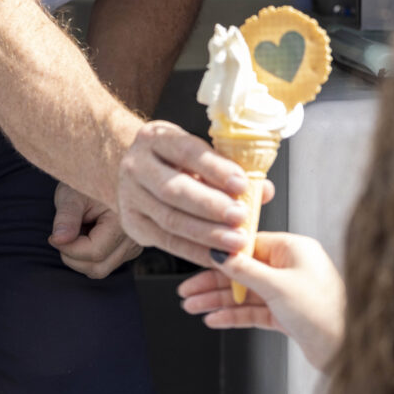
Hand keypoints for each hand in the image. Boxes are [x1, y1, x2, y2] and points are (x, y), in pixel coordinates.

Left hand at [50, 182, 140, 279]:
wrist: (102, 173)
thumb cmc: (86, 180)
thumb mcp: (72, 194)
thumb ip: (66, 217)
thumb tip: (59, 240)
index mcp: (124, 220)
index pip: (94, 252)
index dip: (69, 249)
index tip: (53, 236)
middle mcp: (134, 237)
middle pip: (99, 267)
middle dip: (73, 257)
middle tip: (62, 234)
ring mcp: (134, 245)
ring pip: (101, 269)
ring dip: (81, 256)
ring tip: (78, 230)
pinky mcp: (129, 249)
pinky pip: (105, 264)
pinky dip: (90, 255)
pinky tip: (88, 233)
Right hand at [115, 120, 270, 263]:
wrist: (136, 171)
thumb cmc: (174, 160)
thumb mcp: (197, 153)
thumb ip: (229, 170)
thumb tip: (263, 190)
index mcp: (155, 139)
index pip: (186, 151)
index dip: (216, 169)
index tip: (242, 184)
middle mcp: (136, 166)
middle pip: (174, 189)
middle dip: (211, 206)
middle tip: (241, 217)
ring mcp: (130, 196)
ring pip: (170, 219)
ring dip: (206, 234)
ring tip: (235, 241)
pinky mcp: (132, 224)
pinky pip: (166, 242)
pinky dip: (195, 251)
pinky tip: (217, 255)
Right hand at [177, 232, 344, 369]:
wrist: (347, 349)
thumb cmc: (324, 312)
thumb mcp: (277, 286)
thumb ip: (245, 270)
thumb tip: (221, 253)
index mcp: (293, 249)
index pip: (249, 246)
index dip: (223, 255)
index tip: (200, 259)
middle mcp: (291, 267)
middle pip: (243, 271)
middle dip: (213, 282)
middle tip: (187, 290)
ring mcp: (288, 291)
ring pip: (245, 293)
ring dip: (218, 301)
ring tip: (193, 306)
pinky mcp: (287, 314)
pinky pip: (254, 311)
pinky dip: (233, 315)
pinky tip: (214, 319)